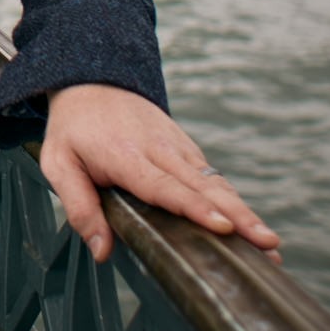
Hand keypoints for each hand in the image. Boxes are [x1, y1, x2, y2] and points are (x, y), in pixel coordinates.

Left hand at [39, 83, 281, 264]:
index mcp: (127, 155)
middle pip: (204, 186)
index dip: (194, 207)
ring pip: (216, 182)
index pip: (164, 186)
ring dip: (245, 213)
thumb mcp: (58, 163)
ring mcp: (179, 147)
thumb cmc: (73, 129)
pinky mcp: (188, 149)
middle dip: (238, 216)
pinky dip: (236, 202)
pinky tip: (253, 228)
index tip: (223, 227)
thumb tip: (102, 251)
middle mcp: (160, 149)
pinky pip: (215, 177)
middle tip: (268, 245)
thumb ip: (78, 206)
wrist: (91, 79)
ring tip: (271, 246)